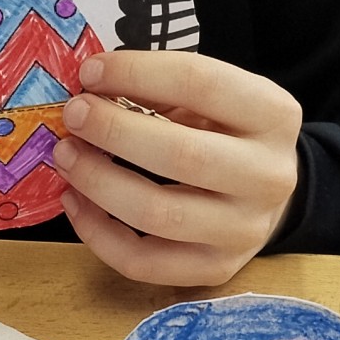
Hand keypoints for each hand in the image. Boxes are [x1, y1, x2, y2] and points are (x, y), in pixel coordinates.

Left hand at [55, 50, 301, 287]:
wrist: (266, 194)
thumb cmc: (227, 135)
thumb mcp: (212, 100)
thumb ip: (162, 91)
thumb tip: (92, 92)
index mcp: (273, 115)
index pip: (202, 84)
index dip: (138, 73)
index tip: (91, 71)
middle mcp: (269, 176)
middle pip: (182, 155)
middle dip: (113, 132)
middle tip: (73, 115)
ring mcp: (245, 230)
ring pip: (159, 214)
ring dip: (98, 182)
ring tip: (66, 156)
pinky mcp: (216, 269)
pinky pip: (144, 261)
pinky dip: (98, 232)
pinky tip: (75, 201)